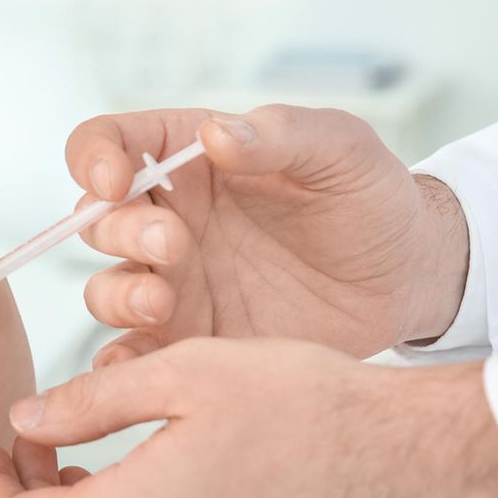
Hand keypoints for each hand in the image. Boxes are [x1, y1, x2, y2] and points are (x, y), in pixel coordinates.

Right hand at [65, 105, 470, 363]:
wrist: (405, 280)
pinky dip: (120, 362)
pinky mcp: (188, 340)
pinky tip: (138, 364)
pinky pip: (131, 353)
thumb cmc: (370, 201)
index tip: (115, 181)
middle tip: (173, 246)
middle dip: (118, 232)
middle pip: (95, 221)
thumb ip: (279, 134)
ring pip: (105, 288)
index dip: (93, 157)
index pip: (109, 142)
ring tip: (163, 303)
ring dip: (117, 295)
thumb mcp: (340, 150)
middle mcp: (166, 219)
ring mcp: (173, 283)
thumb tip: (214, 133)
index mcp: (188, 159)